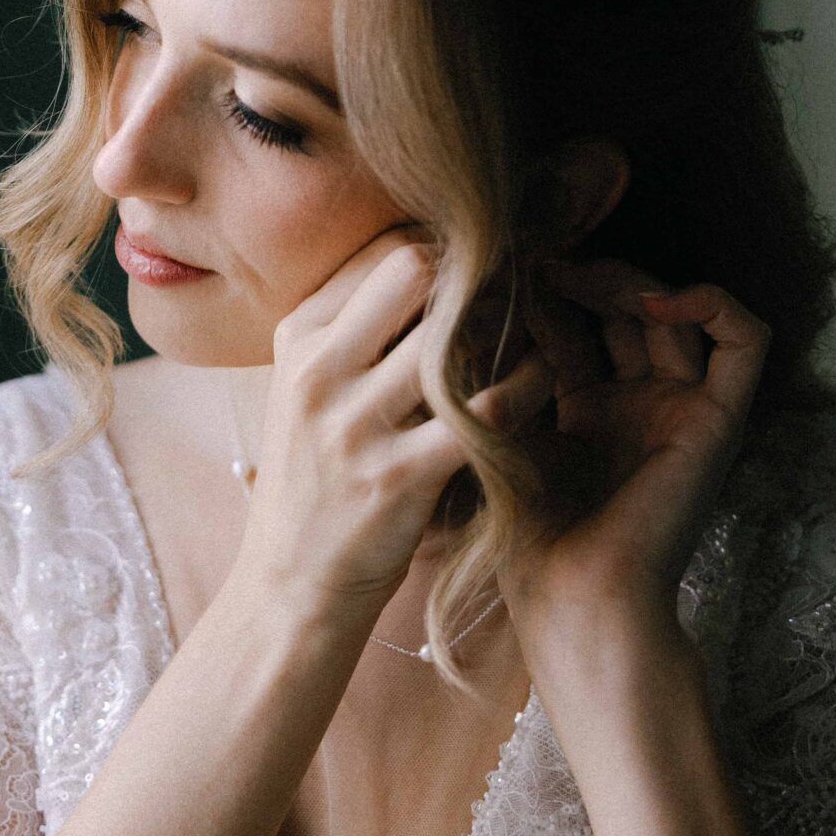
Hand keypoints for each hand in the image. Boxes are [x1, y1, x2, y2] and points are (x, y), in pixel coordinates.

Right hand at [236, 226, 554, 634]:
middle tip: (515, 288)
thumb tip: (427, 262)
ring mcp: (355, 425)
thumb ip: (353, 331)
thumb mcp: (305, 392)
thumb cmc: (314, 481)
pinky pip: (488, 408)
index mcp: (297, 341)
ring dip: (509, 327)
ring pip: (455, 333)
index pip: (381, 252)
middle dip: (473, 273)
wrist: (292, 586)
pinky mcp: (401, 476)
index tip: (479, 267)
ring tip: (536, 331)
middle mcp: (318, 373)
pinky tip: (543, 383)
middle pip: (413, 271)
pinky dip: (529, 386)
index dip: (442, 249)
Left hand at [500, 255, 771, 657]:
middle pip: (622, 310)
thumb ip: (495, 372)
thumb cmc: (523, 534)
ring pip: (674, 313)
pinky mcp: (717, 421)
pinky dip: (712, 305)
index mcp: (583, 410)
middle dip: (580, 276)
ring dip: (626, 280)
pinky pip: (744, 345)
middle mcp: (636, 404)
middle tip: (533, 261)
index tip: (497, 267)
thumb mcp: (498, 431)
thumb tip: (462, 302)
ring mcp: (678, 410)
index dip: (540, 292)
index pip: (572, 324)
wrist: (573, 596)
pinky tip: (652, 301)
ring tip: (573, 275)